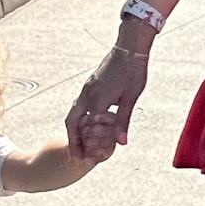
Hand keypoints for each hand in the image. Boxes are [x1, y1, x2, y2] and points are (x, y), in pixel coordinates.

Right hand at [66, 42, 149, 159]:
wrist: (129, 48)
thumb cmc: (132, 71)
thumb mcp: (130, 98)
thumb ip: (122, 121)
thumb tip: (121, 143)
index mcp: (96, 101)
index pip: (85, 129)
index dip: (84, 145)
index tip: (84, 157)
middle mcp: (87, 95)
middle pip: (71, 121)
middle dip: (72, 139)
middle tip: (75, 153)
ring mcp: (87, 89)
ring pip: (73, 112)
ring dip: (75, 128)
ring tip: (80, 142)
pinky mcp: (90, 84)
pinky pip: (79, 104)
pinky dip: (79, 118)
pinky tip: (87, 124)